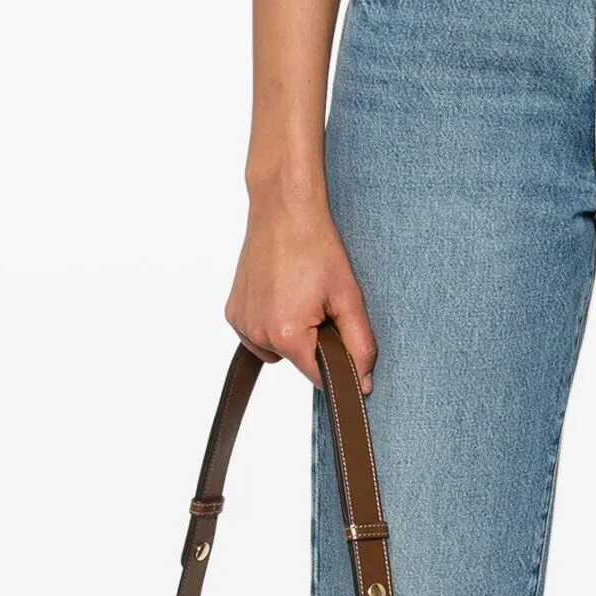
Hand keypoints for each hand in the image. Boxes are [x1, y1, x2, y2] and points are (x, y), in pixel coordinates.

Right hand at [226, 187, 376, 389]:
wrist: (283, 211)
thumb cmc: (316, 247)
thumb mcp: (348, 297)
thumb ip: (359, 345)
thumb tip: (363, 383)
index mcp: (287, 335)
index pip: (319, 378)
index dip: (337, 360)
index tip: (340, 331)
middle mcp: (257, 334)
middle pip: (298, 361)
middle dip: (315, 341)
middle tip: (320, 302)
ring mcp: (241, 323)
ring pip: (277, 350)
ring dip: (292, 334)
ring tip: (300, 294)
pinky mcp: (232, 313)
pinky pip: (258, 334)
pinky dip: (272, 323)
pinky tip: (281, 294)